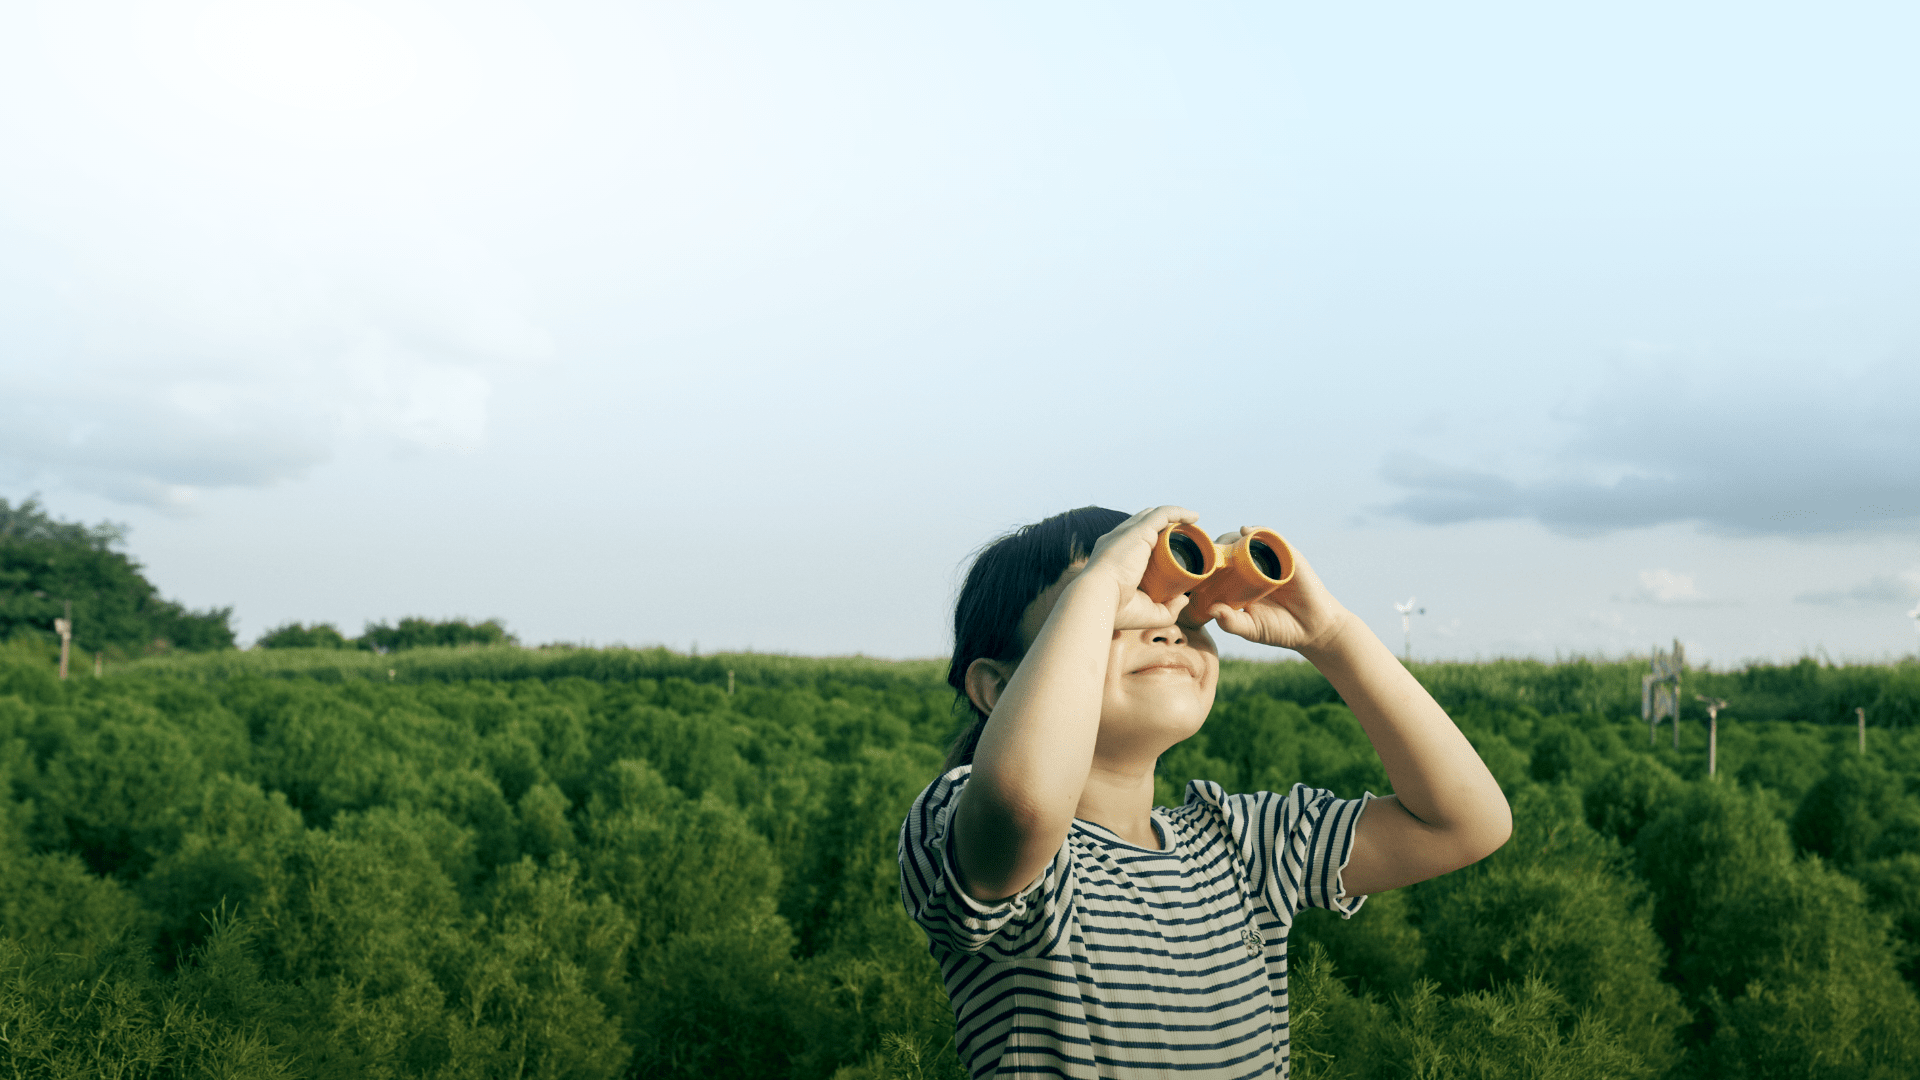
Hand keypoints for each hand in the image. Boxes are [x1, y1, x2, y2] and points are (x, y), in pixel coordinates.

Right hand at [1079, 505, 1196, 630]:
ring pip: (1154, 516)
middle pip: (1143, 524)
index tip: (1169, 551)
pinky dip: (1179, 512)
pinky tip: (1194, 517)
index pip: (1131, 542)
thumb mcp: (1147, 612)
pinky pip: (1163, 514)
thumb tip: (1183, 599)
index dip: (1150, 543)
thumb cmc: (1115, 609)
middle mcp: (1117, 541)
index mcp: (1112, 558)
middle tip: (1184, 537)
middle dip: (1162, 527)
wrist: (1098, 598)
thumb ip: (1167, 609)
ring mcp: (1127, 533)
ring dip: (1174, 517)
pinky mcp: (1139, 531)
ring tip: (1193, 523)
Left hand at [1199, 527, 1351, 652]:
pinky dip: (1258, 531)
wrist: (1313, 629)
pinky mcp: (1287, 555)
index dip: (1202, 563)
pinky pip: (1271, 537)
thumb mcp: (1250, 628)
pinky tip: (1246, 532)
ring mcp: (1269, 560)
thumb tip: (1212, 611)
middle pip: (1227, 549)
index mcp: (1239, 583)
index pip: (1216, 566)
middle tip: (1203, 556)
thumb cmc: (1278, 629)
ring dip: (1231, 538)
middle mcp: (1252, 568)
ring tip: (1222, 544)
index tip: (1187, 566)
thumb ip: (1231, 623)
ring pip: (1245, 540)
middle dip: (1213, 549)